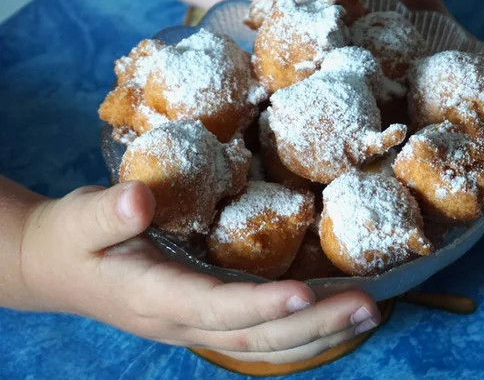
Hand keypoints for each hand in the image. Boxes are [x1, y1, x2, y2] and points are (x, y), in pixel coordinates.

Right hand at [20, 181, 379, 363]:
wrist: (57, 267)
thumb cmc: (71, 239)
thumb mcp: (78, 219)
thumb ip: (107, 212)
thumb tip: (138, 198)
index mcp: (152, 297)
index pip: (212, 308)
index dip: (257, 307)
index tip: (301, 295)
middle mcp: (180, 321)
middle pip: (253, 338)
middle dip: (312, 326)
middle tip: (367, 305)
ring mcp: (195, 324)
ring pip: (262, 345)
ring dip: (317, 334)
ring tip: (367, 313)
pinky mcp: (204, 315)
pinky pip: (256, 333)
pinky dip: (298, 330)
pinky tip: (330, 315)